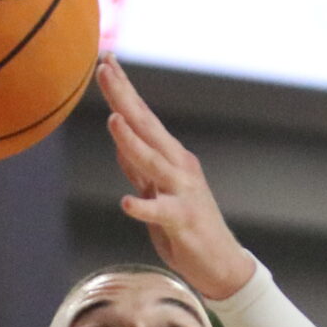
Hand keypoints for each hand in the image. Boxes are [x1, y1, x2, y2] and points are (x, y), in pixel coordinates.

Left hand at [97, 57, 254, 299]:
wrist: (221, 264)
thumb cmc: (186, 229)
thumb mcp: (157, 192)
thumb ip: (140, 169)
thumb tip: (120, 142)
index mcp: (170, 158)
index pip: (142, 118)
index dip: (123, 91)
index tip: (106, 62)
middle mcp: (178, 168)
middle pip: (146, 127)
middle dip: (124, 98)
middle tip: (104, 70)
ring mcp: (182, 192)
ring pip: (153, 163)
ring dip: (132, 143)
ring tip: (114, 121)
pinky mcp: (183, 221)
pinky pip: (160, 212)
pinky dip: (144, 207)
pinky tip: (127, 202)